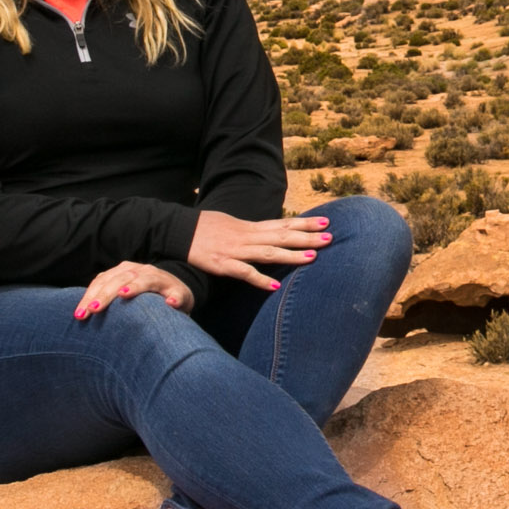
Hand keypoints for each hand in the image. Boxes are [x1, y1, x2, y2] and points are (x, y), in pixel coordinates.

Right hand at [75, 260, 191, 318]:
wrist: (168, 285)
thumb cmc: (176, 298)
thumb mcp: (184, 300)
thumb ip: (179, 299)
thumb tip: (173, 302)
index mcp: (157, 277)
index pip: (145, 280)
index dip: (134, 287)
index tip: (123, 295)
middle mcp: (139, 269)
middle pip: (119, 279)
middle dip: (105, 295)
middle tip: (92, 310)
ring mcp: (125, 269)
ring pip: (105, 279)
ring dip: (91, 296)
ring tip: (80, 314)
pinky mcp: (114, 273)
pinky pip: (99, 281)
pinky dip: (88, 294)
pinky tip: (80, 308)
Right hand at [184, 209, 331, 289]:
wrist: (178, 230)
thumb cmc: (205, 229)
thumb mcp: (232, 225)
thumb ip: (251, 231)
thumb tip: (269, 232)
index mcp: (250, 227)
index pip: (283, 224)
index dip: (305, 223)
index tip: (326, 221)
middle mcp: (247, 237)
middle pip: (282, 236)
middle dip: (307, 237)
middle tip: (330, 237)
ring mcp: (235, 251)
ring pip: (268, 252)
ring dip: (291, 255)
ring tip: (313, 257)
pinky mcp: (222, 265)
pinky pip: (244, 273)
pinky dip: (260, 279)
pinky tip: (275, 287)